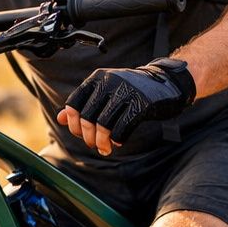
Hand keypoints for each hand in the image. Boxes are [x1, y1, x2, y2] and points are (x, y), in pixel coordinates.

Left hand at [56, 57, 196, 154]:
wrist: (167, 83)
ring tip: (105, 148)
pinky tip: (119, 141)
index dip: (74, 123)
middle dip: (88, 137)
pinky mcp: (141, 103)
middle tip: (95, 145)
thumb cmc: (132, 91)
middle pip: (88, 117)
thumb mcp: (106, 92)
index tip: (80, 134)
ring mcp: (126, 91)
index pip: (74, 104)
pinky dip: (118, 138)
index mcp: (97, 78)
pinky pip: (122, 127)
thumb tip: (60, 119)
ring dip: (102, 142)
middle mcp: (109, 82)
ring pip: (104, 124)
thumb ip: (83, 104)